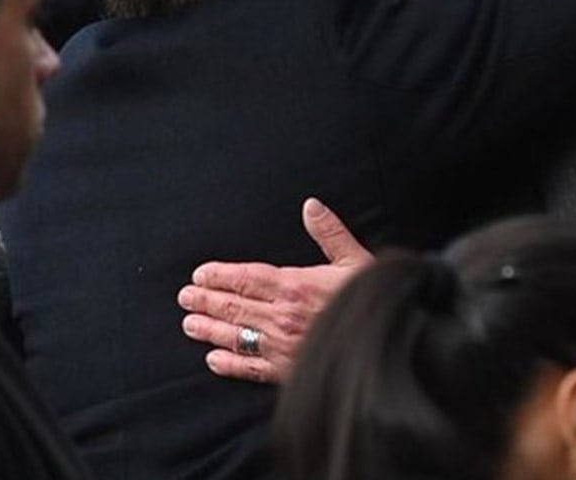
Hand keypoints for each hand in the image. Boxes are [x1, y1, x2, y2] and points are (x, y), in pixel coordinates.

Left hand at [177, 197, 373, 384]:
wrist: (390, 339)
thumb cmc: (374, 298)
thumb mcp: (355, 259)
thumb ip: (329, 232)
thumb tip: (311, 205)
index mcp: (295, 285)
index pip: (246, 277)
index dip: (220, 275)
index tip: (200, 274)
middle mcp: (283, 316)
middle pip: (234, 306)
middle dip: (206, 300)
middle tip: (185, 297)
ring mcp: (283, 346)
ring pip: (237, 335)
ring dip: (210, 329)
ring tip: (189, 324)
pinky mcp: (288, 371)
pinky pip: (252, 368)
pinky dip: (230, 365)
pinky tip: (213, 361)